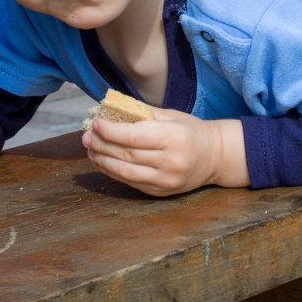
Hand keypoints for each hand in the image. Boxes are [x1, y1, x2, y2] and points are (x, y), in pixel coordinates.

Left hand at [82, 110, 248, 196]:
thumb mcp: (172, 116)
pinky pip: (132, 183)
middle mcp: (170, 161)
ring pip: (126, 172)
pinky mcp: (161, 192)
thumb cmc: (191, 131)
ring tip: (90, 149)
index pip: (135, 137)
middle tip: (86, 136)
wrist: (215, 157)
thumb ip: (143, 113)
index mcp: (174, 138)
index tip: (96, 123)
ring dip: (103, 161)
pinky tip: (103, 162)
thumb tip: (111, 108)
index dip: (111, 131)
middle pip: (127, 155)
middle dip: (102, 145)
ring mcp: (166, 180)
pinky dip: (114, 172)